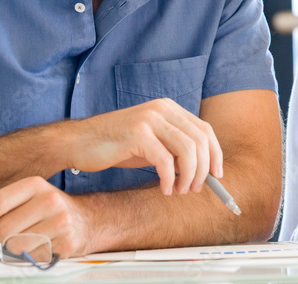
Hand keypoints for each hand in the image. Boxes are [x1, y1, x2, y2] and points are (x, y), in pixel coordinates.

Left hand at [0, 176, 92, 258]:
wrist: (86, 220)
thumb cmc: (48, 210)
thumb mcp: (23, 200)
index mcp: (35, 184)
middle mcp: (49, 200)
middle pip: (3, 228)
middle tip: (10, 235)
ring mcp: (60, 222)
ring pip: (15, 246)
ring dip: (15, 248)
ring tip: (29, 239)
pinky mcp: (67, 243)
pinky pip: (32, 257)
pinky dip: (31, 256)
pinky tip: (42, 245)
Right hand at [71, 98, 223, 195]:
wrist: (79, 142)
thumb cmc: (116, 145)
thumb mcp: (152, 143)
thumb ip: (175, 149)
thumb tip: (204, 170)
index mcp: (169, 108)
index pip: (205, 129)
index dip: (215, 154)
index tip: (218, 176)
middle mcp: (162, 109)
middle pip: (200, 140)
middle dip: (204, 169)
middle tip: (195, 189)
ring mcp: (149, 119)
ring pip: (187, 150)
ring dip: (189, 176)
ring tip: (180, 190)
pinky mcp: (137, 134)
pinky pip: (165, 160)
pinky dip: (170, 179)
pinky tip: (165, 189)